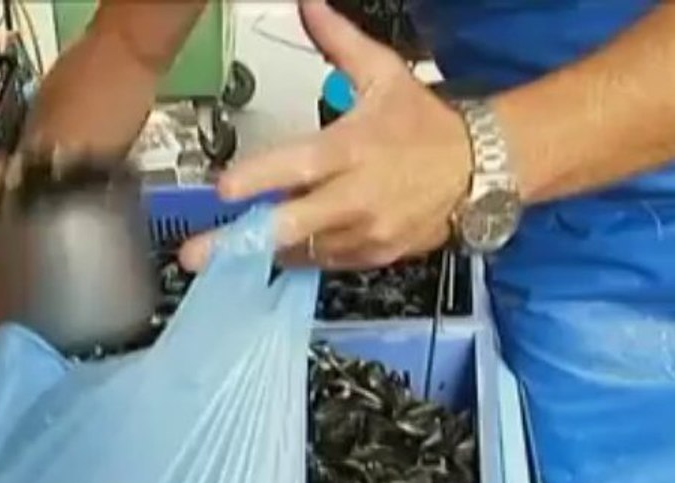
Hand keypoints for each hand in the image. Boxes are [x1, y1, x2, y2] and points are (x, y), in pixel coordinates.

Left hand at [178, 0, 472, 271]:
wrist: (481, 171)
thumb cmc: (424, 124)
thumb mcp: (384, 74)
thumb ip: (338, 41)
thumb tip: (307, 3)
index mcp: (353, 149)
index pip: (299, 167)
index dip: (259, 180)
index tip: (222, 190)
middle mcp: (356, 197)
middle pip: (290, 225)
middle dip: (237, 242)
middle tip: (193, 255)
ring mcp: (365, 234)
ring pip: (300, 250)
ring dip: (265, 246)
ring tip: (232, 249)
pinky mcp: (373, 258)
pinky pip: (322, 263)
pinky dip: (299, 254)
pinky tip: (281, 245)